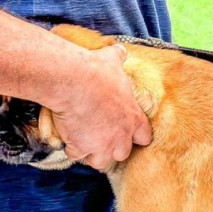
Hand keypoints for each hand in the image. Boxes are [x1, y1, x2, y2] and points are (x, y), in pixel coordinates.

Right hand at [48, 44, 151, 170]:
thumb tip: (119, 50)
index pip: (144, 138)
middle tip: (99, 136)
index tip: (122, 130)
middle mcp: (121, 136)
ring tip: (83, 140)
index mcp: (134, 118)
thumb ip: (118, 59)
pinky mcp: (81, 147)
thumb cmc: (96, 70)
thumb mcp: (112, 61)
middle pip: (121, 154)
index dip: (134, 136)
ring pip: (100, 161)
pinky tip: (68, 135)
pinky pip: (77, 155)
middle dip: (111, 148)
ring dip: (92, 153)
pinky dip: (71, 148)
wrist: (74, 80)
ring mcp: (101, 144)